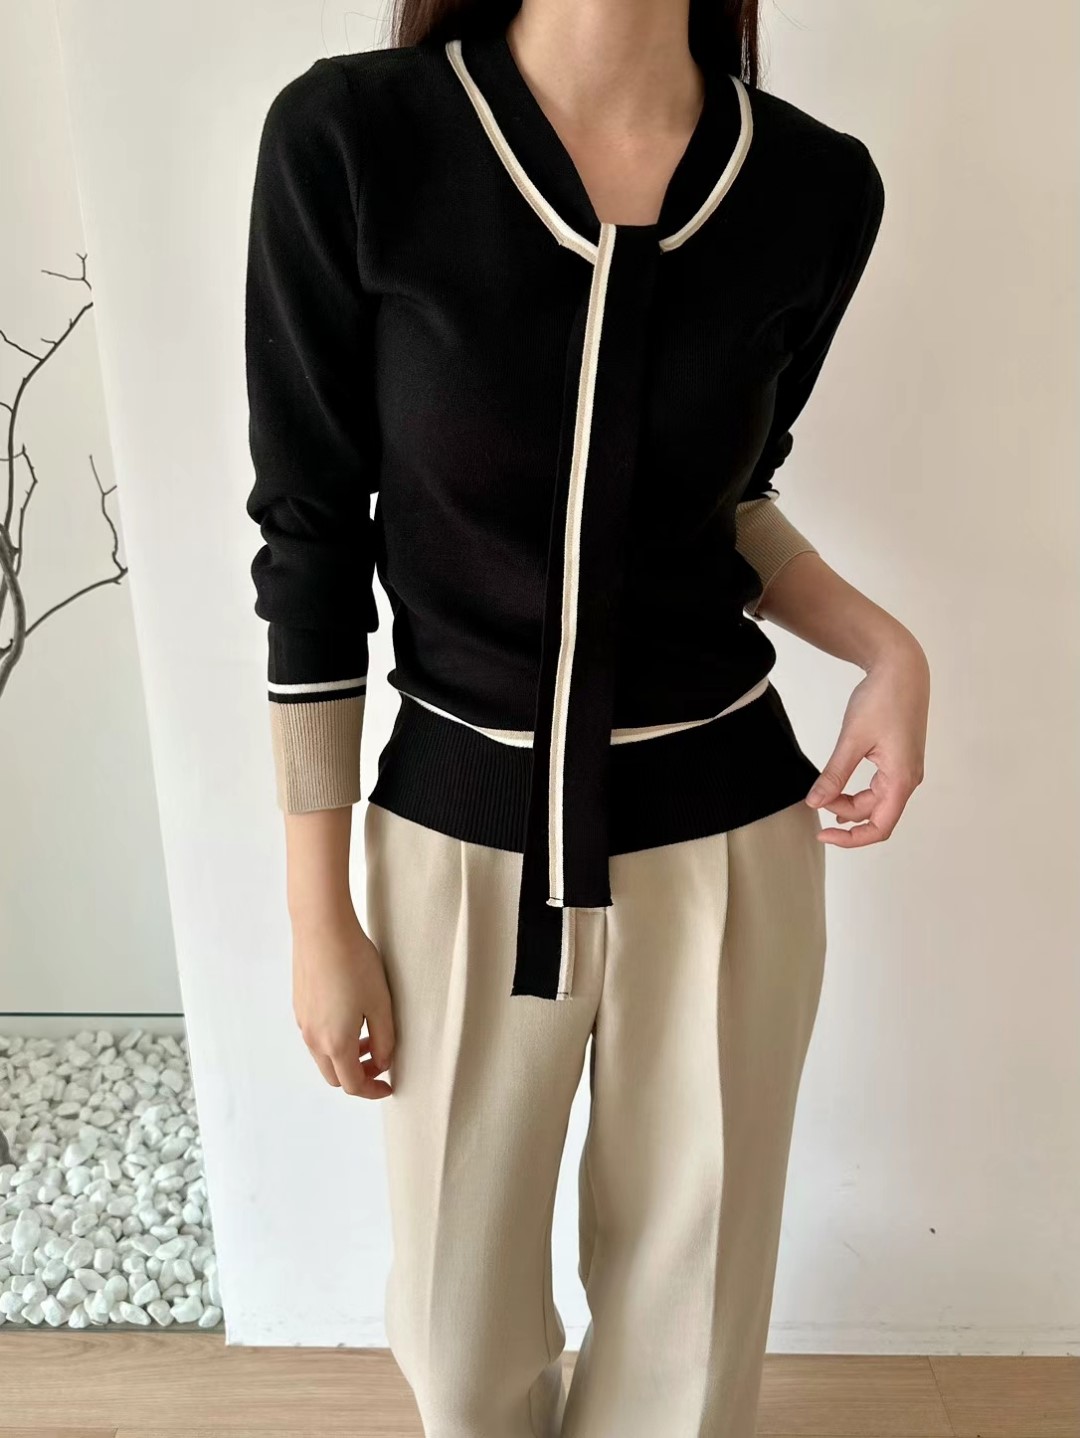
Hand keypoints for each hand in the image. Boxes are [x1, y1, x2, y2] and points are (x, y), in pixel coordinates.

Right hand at [291, 905, 395, 1097]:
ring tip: (369, 1034)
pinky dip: (334, 1039)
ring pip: (323, 1056)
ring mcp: (303, 1022)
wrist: (322, 929)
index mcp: (336, 1043)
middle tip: (380, 1058)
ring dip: (346, 1056)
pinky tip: (351, 1014)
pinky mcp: (299, 1005)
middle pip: (335, 1075)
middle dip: (359, 1075)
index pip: (353, 1085)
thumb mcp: (381, 1003)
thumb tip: (383, 1061)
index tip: (388, 1085)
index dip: (372, 1091)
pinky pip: (316, 1036)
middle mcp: (314, 1038)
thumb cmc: (355, 964)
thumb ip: (385, 1039)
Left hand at [805, 634, 928, 845]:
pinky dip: (858, 791)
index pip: (879, 827)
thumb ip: (834, 774)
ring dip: (851, 803)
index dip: (852, 839)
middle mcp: (908, 779)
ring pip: (876, 801)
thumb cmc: (883, 699)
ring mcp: (905, 770)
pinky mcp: (899, 759)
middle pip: (876, 815)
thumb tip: (815, 803)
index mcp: (901, 779)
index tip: (823, 835)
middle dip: (845, 814)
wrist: (902, 669)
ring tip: (825, 794)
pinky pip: (879, 787)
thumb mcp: (852, 739)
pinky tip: (840, 787)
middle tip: (815, 801)